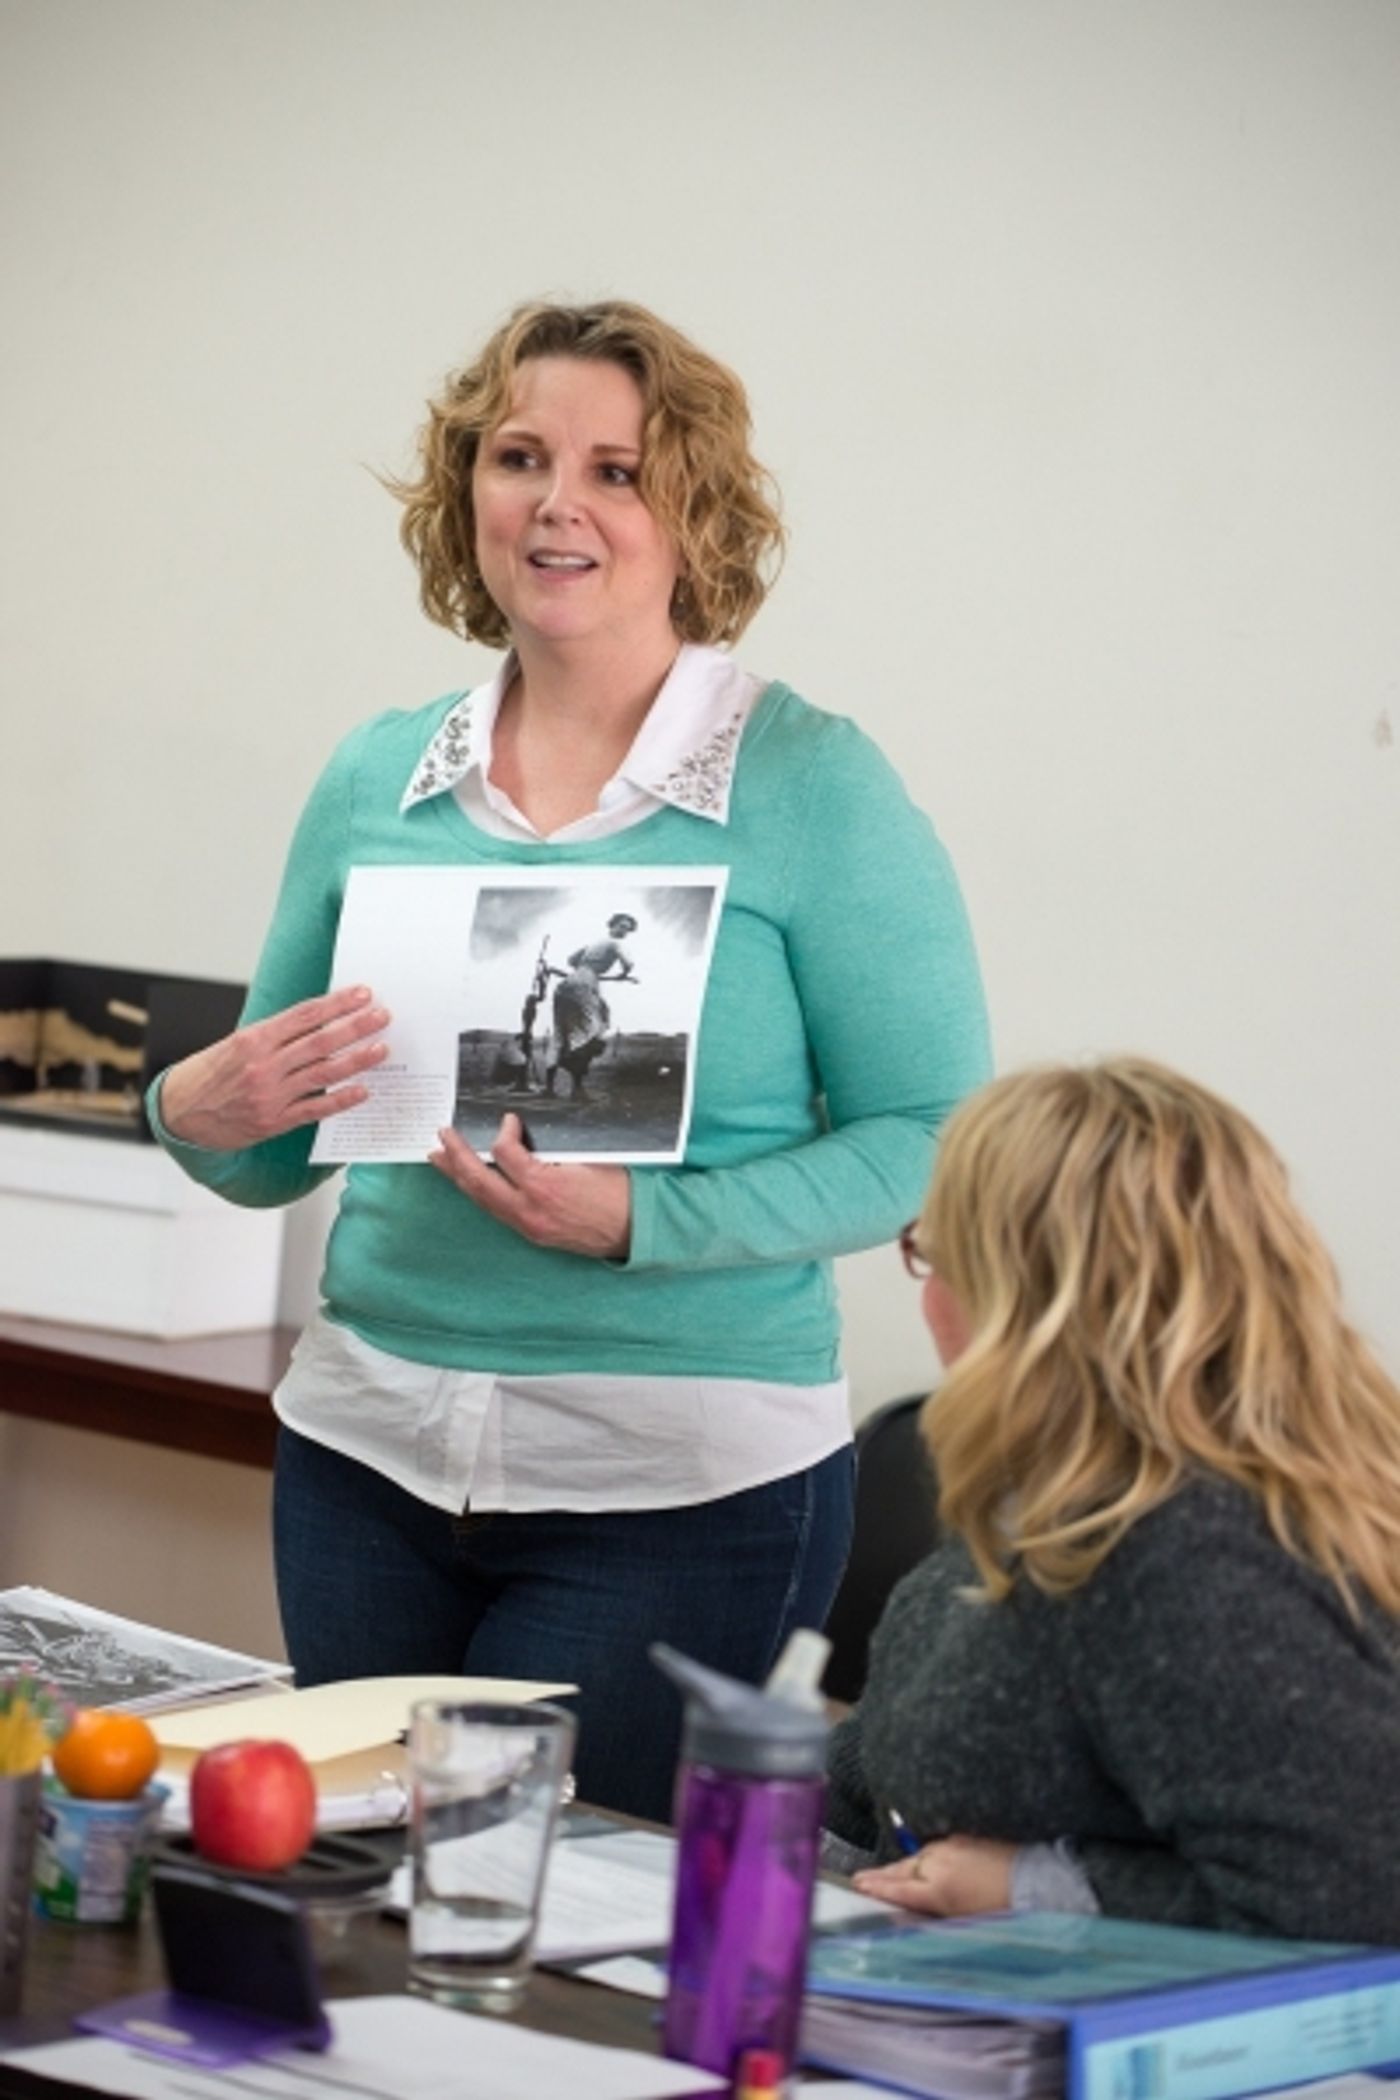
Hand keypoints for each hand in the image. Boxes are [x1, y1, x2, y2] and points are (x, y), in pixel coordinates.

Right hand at [158, 986, 389, 1149]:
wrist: (179, 1113)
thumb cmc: (208, 1075)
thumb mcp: (234, 1044)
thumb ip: (273, 1035)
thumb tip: (317, 1021)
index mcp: (253, 1039)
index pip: (304, 1015)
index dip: (337, 1003)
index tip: (363, 994)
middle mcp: (263, 1065)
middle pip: (320, 1041)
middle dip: (356, 1027)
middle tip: (382, 1017)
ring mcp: (270, 1094)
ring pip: (323, 1073)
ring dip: (357, 1060)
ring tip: (381, 1050)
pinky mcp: (274, 1120)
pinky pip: (315, 1108)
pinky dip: (341, 1099)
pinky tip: (362, 1090)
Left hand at [429, 1114, 631, 1259]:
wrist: (638, 1231)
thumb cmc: (621, 1193)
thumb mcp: (590, 1158)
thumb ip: (552, 1149)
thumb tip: (526, 1135)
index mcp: (544, 1187)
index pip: (505, 1153)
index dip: (504, 1132)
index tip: (509, 1120)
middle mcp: (530, 1210)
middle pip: (478, 1180)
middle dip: (456, 1156)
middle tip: (443, 1135)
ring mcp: (529, 1225)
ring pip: (482, 1200)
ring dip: (458, 1177)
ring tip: (440, 1159)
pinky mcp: (533, 1233)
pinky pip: (496, 1212)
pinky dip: (478, 1194)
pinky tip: (470, 1184)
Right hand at [853, 1834, 1016, 1916]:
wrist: (1034, 1883)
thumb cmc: (1002, 1911)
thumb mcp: (963, 1920)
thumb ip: (934, 1912)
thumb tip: (913, 1909)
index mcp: (938, 1889)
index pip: (899, 1888)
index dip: (876, 1887)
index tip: (857, 1884)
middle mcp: (940, 1862)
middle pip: (903, 1869)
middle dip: (881, 1874)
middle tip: (861, 1878)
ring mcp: (952, 1846)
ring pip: (918, 1857)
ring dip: (902, 1866)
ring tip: (887, 1873)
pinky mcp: (965, 1838)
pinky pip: (936, 1848)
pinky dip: (924, 1857)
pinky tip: (922, 1862)